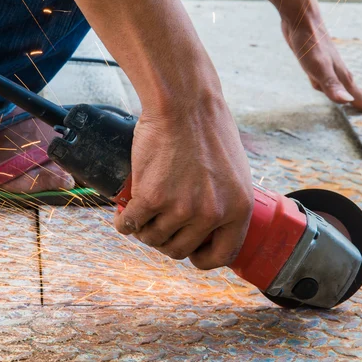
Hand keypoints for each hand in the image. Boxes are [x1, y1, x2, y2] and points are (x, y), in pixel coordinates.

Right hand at [113, 92, 253, 269]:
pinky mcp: (152, 197)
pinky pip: (131, 224)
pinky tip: (123, 215)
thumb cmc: (206, 130)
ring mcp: (181, 208)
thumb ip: (224, 201)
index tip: (189, 251)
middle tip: (157, 223)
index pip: (221, 255)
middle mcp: (212, 214)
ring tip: (141, 214)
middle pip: (179, 250)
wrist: (183, 103)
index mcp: (238, 209)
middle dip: (165, 240)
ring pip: (153, 238)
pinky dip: (123, 223)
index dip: (200, 258)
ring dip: (143, 230)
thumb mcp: (233, 171)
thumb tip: (207, 226)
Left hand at [282, 20, 361, 111]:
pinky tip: (338, 86)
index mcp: (341, 76)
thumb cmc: (309, 45)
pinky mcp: (321, 63)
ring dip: (358, 93)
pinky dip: (341, 87)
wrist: (302, 22)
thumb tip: (348, 101)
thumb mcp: (318, 68)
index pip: (360, 96)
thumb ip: (332, 85)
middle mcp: (339, 72)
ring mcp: (331, 67)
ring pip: (347, 85)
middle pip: (359, 90)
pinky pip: (334, 81)